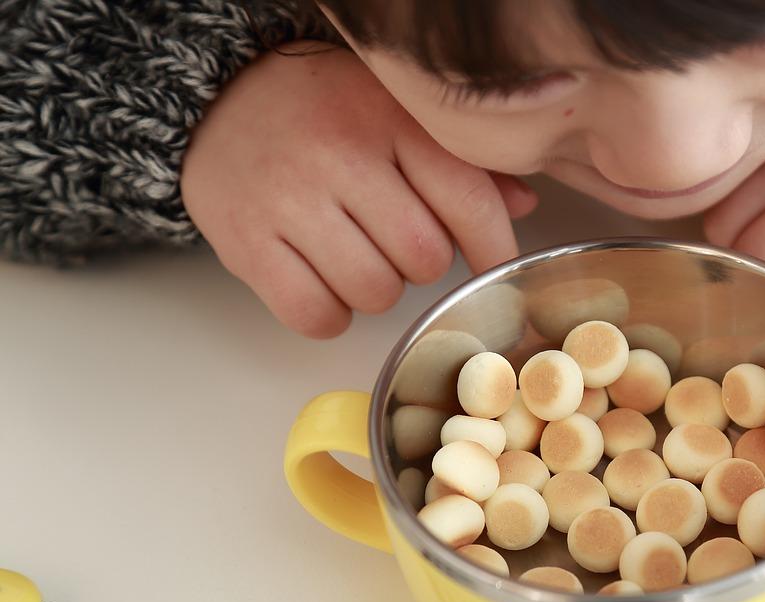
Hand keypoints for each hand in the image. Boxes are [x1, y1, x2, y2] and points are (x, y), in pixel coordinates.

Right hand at [181, 43, 536, 337]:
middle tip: (392, 240)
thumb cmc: (326, 113)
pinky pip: (315, 314)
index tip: (493, 267)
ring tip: (352, 253)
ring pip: (374, 293)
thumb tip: (522, 205)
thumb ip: (463, 162)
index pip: (468, 202)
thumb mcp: (398, 114)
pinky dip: (327, 314)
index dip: (492, 249)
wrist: (218, 99)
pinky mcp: (246, 242)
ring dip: (374, 291)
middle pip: (424, 257)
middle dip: (420, 264)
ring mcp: (288, 199)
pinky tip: (320, 280)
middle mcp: (340, 154)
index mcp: (390, 118)